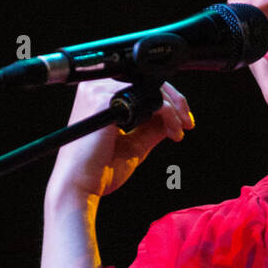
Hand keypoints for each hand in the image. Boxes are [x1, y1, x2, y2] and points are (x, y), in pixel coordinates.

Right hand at [45, 79, 194, 205]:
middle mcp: (96, 87)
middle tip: (188, 123)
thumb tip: (174, 117)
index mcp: (99, 95)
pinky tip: (173, 132)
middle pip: (147, 81)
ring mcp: (99, 90)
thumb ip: (152, 127)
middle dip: (176, 103)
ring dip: (173, 109)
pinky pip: (149, 99)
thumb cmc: (100, 170)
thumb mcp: (134, 144)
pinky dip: (168, 114)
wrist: (79, 186)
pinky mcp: (104, 99)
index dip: (165, 101)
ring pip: (151, 87)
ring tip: (180, 131)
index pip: (139, 86)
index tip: (181, 122)